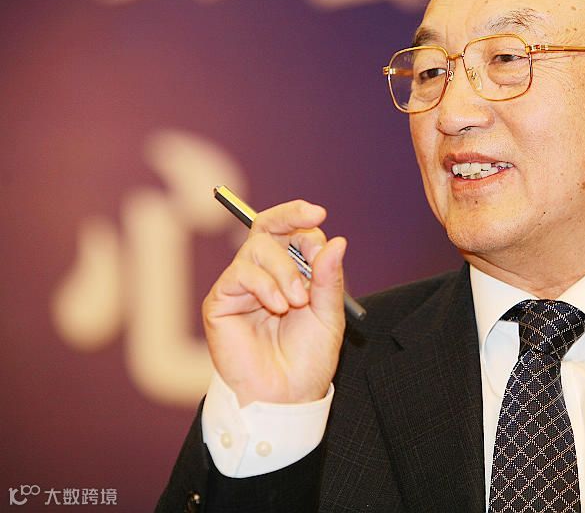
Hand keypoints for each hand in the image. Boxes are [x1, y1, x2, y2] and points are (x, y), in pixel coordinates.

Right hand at [203, 200, 346, 405]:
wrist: (287, 395)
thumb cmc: (308, 359)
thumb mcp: (328, 314)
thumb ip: (329, 278)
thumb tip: (337, 240)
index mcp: (292, 273)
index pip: (292, 232)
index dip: (304, 222)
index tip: (320, 217)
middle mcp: (264, 274)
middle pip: (267, 226)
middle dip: (289, 215)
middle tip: (311, 217)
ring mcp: (241, 286)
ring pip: (257, 247)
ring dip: (285, 269)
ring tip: (297, 301)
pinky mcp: (221, 301)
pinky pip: (240, 273)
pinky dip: (265, 285)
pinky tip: (278, 307)